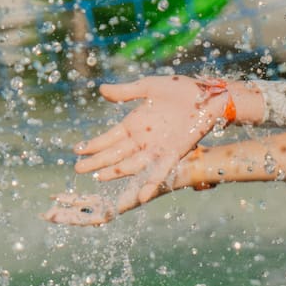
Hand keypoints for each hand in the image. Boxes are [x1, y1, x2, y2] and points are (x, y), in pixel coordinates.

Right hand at [43, 77, 230, 225]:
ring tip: (99, 177)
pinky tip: (141, 197)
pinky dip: (150, 184)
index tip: (76, 150)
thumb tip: (101, 90)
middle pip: (115, 153)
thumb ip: (126, 92)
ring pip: (131, 164)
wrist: (209, 95)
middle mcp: (143, 139)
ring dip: (115, 172)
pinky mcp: (174, 154)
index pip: (109, 137)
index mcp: (135, 123)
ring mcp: (157, 148)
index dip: (93, 144)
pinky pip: (159, 172)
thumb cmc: (181, 89)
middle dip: (97, 161)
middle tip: (78, 169)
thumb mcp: (149, 87)